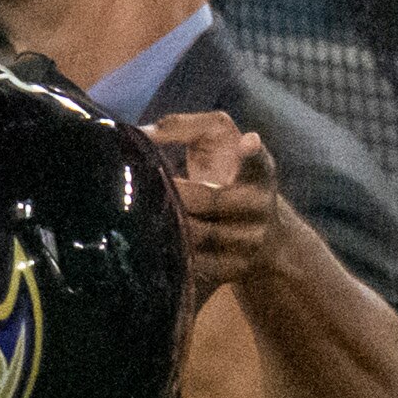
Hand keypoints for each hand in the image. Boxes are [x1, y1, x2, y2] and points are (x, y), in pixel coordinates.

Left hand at [150, 111, 282, 299]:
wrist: (259, 229)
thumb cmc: (225, 171)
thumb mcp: (214, 141)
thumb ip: (182, 127)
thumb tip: (139, 132)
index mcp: (258, 173)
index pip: (258, 161)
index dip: (251, 153)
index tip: (249, 141)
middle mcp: (259, 207)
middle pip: (208, 201)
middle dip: (175, 193)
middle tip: (143, 186)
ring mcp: (248, 242)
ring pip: (196, 235)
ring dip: (166, 225)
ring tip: (137, 214)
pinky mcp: (231, 270)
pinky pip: (192, 264)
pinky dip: (168, 253)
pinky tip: (148, 244)